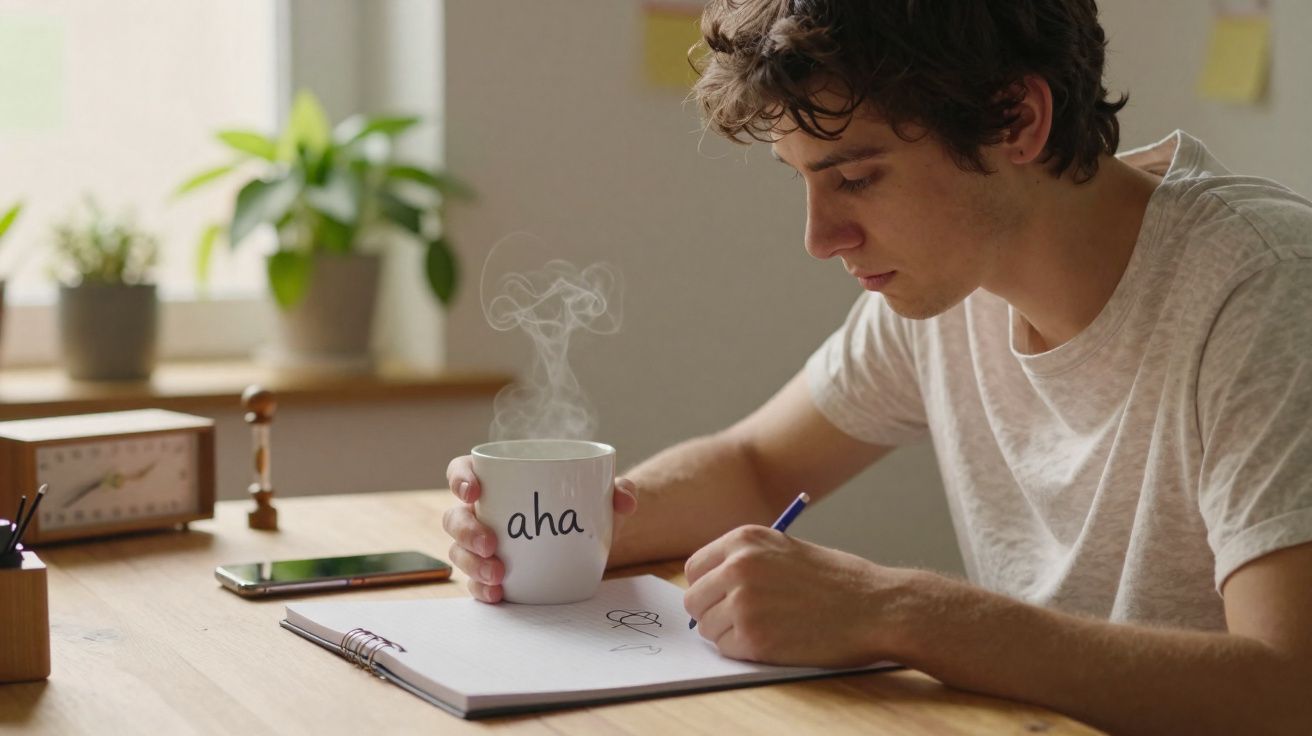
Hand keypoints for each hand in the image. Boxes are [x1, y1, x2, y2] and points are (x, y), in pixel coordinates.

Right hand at [442, 454, 638, 602]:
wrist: (592, 542)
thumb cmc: (585, 505)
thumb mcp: (602, 494)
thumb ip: (618, 488)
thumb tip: (625, 499)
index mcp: (499, 480)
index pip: (463, 471)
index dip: (460, 478)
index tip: (473, 491)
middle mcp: (483, 512)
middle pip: (455, 516)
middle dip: (467, 531)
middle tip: (492, 544)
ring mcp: (483, 545)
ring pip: (460, 551)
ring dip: (473, 564)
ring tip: (499, 576)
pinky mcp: (491, 574)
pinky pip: (475, 583)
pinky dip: (482, 590)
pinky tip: (498, 595)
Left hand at [683, 525, 916, 667]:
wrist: (876, 607)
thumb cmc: (838, 581)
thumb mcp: (786, 550)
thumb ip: (746, 561)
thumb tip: (710, 585)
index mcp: (744, 540)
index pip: (695, 568)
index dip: (708, 587)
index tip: (722, 598)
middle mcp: (737, 566)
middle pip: (694, 599)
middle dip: (713, 612)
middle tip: (742, 620)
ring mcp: (743, 602)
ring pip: (707, 627)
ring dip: (729, 633)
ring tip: (767, 628)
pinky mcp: (753, 638)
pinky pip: (726, 649)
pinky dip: (744, 651)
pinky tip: (774, 641)